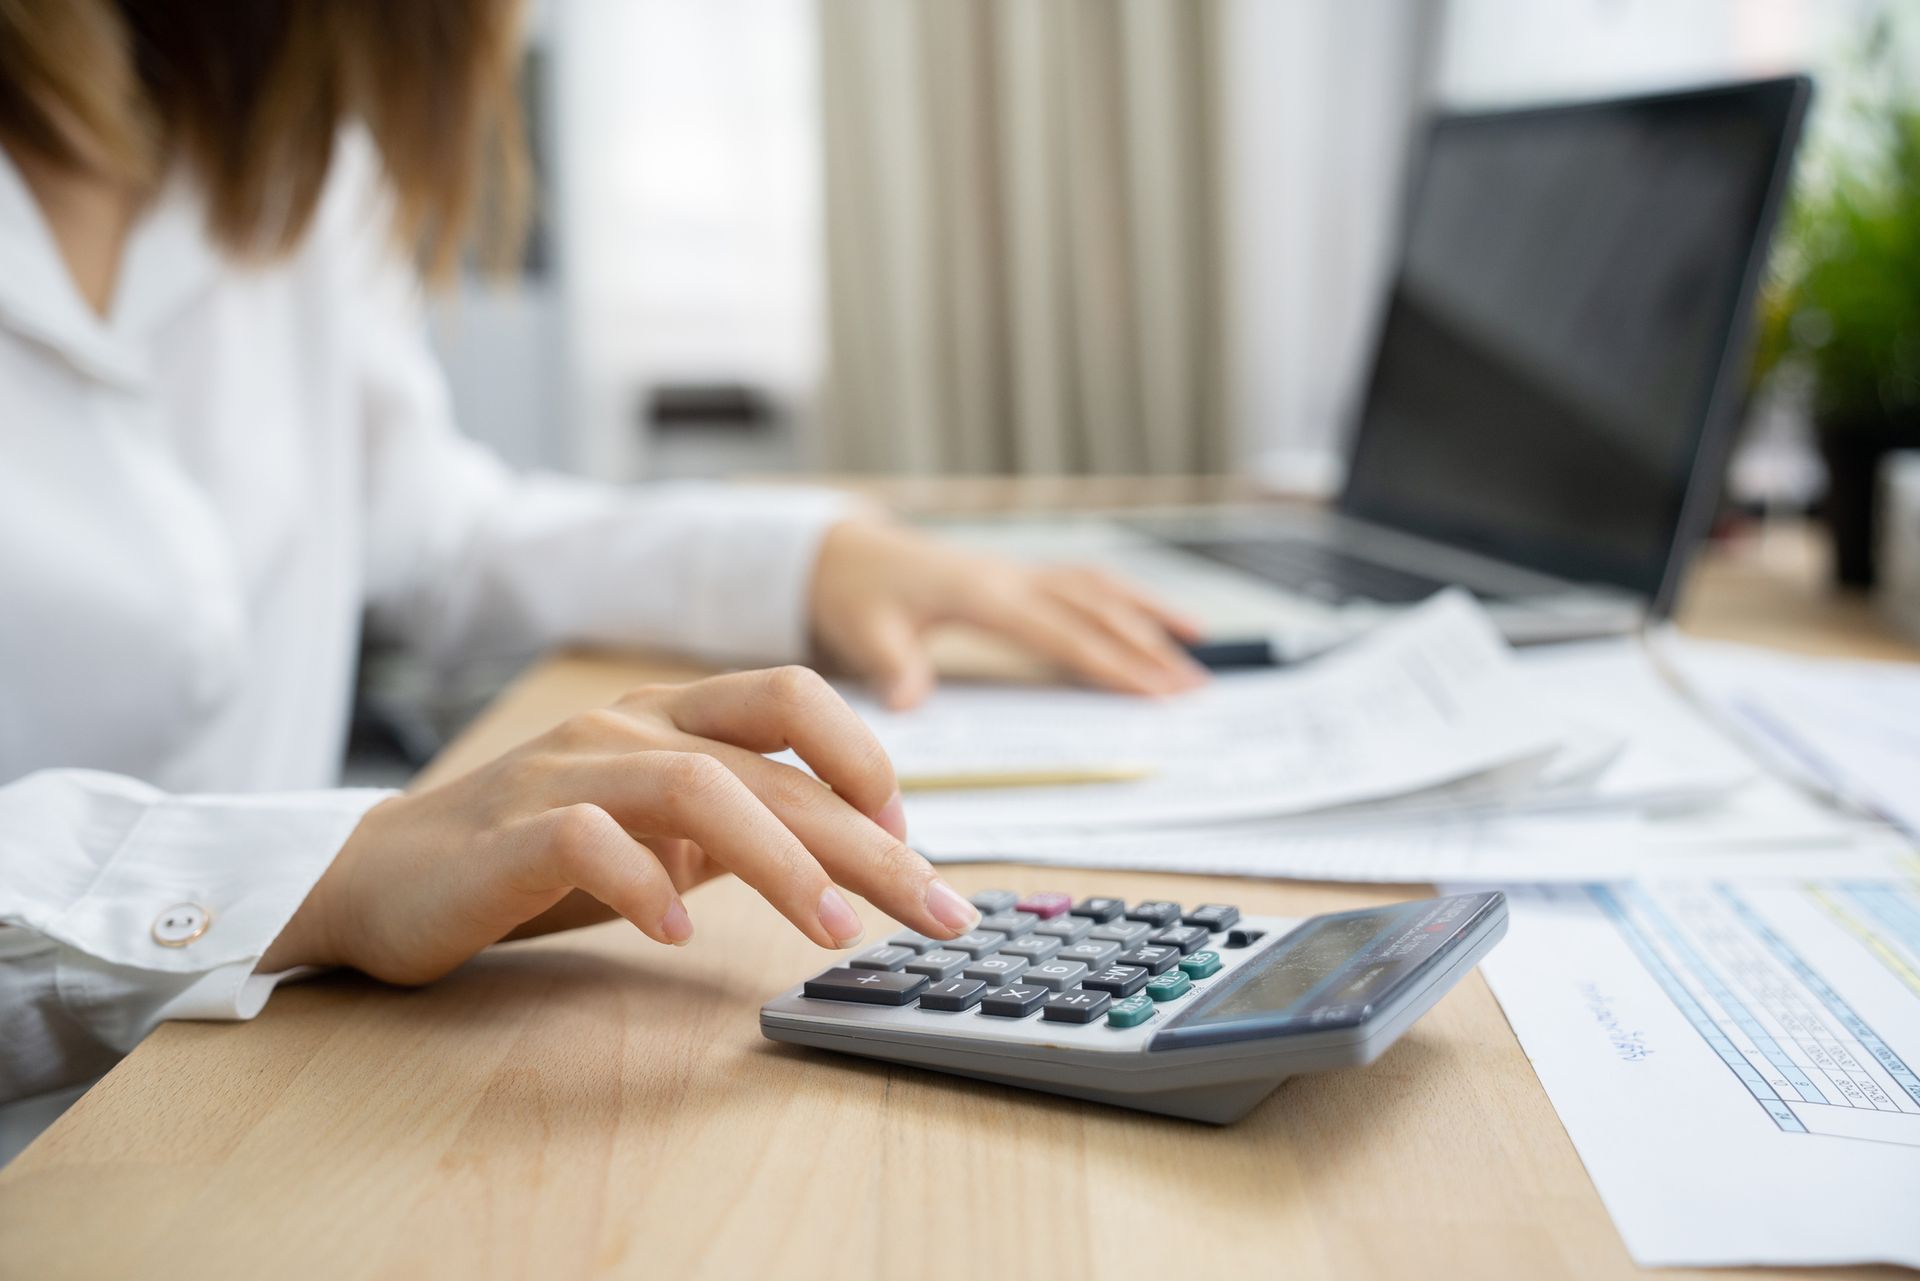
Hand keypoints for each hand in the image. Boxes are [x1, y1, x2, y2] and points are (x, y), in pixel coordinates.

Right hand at [262, 667, 981, 983]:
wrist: (387, 877)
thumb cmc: (538, 857)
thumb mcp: (660, 832)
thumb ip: (742, 824)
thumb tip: (855, 845)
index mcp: (670, 717)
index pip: (793, 702)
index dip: (866, 760)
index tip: (912, 842)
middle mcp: (628, 727)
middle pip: (775, 765)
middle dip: (870, 842)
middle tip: (940, 912)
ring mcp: (568, 770)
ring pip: (699, 786)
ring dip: (782, 861)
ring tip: (833, 931)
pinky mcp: (511, 831)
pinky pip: (590, 841)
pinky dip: (648, 884)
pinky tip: (680, 935)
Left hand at [809, 516, 1209, 708]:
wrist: (843, 551)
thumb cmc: (853, 593)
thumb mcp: (863, 632)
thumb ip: (892, 666)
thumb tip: (909, 703)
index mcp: (982, 594)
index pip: (1062, 634)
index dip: (1112, 662)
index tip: (1156, 691)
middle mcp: (1011, 577)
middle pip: (1096, 611)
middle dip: (1149, 648)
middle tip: (1196, 688)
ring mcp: (1019, 573)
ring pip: (1099, 590)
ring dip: (1150, 617)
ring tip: (1200, 647)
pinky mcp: (1018, 578)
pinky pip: (1084, 586)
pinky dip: (1125, 601)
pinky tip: (1153, 619)